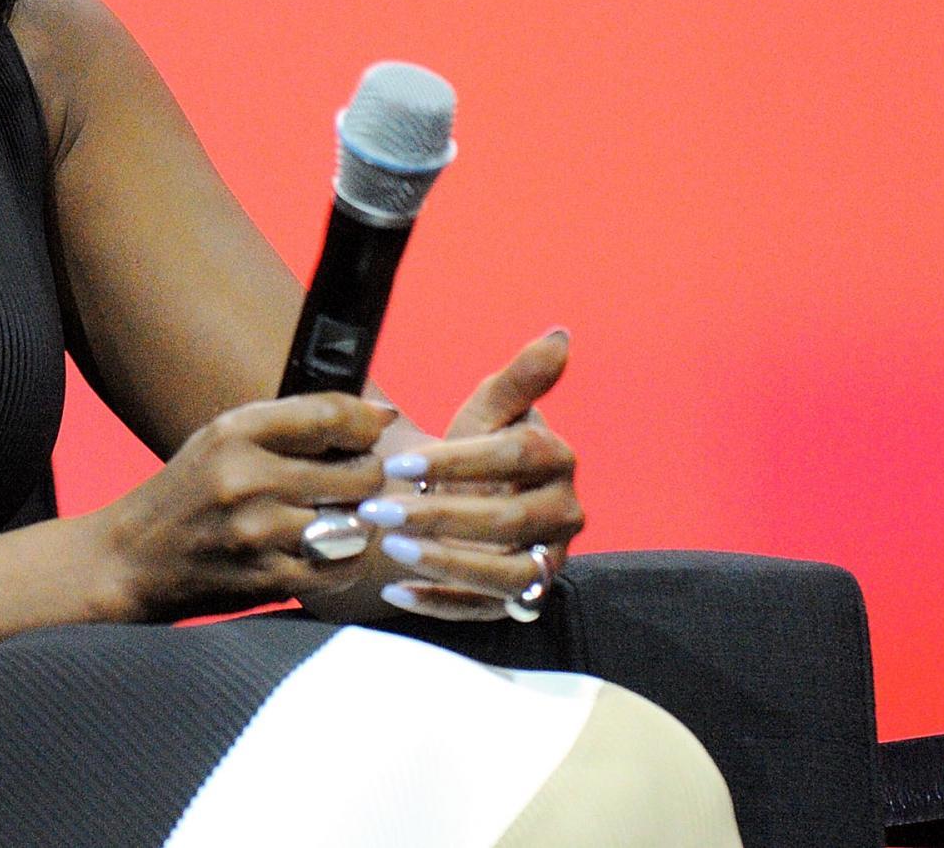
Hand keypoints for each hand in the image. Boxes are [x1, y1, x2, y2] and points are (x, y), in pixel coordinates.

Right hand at [91, 393, 396, 621]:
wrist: (130, 560)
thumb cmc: (186, 493)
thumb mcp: (221, 439)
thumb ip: (292, 424)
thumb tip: (380, 416)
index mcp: (236, 432)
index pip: (330, 415)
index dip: (366, 422)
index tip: (376, 428)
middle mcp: (248, 477)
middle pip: (358, 473)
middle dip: (369, 477)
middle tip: (358, 481)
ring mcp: (258, 531)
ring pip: (356, 523)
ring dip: (359, 522)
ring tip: (341, 517)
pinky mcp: (266, 578)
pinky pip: (342, 567)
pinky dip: (347, 560)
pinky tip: (328, 550)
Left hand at [356, 329, 582, 621]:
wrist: (472, 499)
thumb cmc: (477, 450)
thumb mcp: (489, 411)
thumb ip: (518, 379)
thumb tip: (560, 335)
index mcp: (557, 459)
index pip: (517, 457)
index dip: (460, 460)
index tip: (400, 461)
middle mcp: (564, 514)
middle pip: (510, 519)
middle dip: (441, 514)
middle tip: (379, 509)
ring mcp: (547, 561)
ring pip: (507, 572)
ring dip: (446, 563)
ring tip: (391, 549)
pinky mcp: (520, 599)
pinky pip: (486, 609)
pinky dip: (441, 603)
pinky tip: (395, 592)